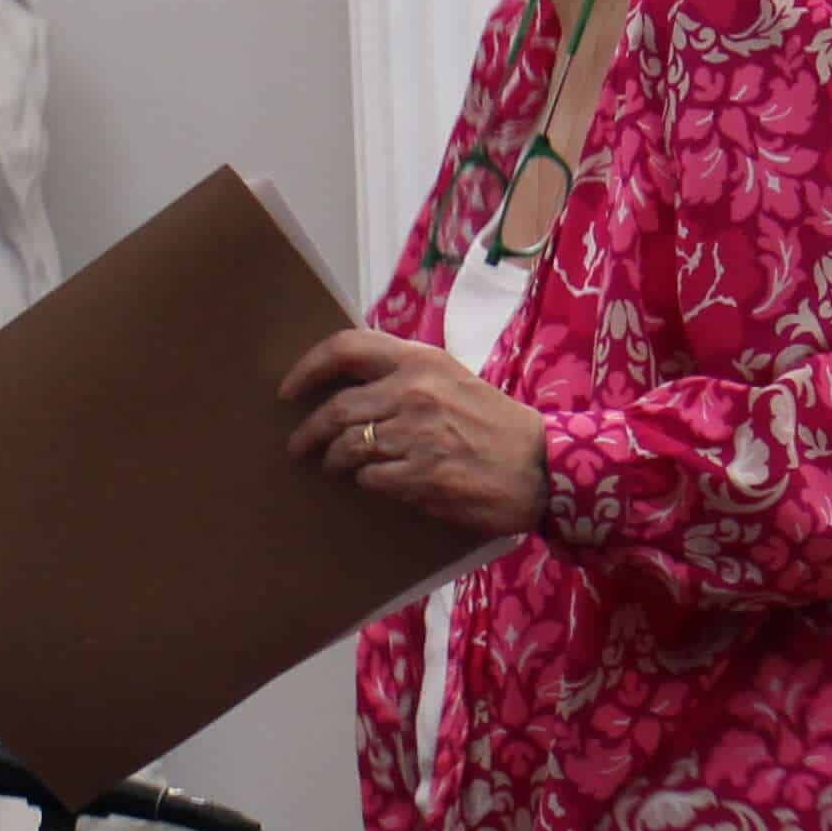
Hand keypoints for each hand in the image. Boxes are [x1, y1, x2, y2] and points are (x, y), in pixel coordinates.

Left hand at [280, 326, 546, 538]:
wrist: (542, 466)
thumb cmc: (495, 424)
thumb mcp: (452, 380)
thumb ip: (406, 377)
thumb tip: (351, 389)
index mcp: (421, 361)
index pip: (346, 348)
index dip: (308, 368)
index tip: (289, 389)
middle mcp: (415, 392)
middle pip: (337, 408)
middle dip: (309, 431)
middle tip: (298, 445)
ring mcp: (418, 435)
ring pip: (348, 446)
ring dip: (333, 460)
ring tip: (331, 467)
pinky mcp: (423, 476)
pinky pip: (372, 479)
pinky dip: (368, 482)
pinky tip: (376, 482)